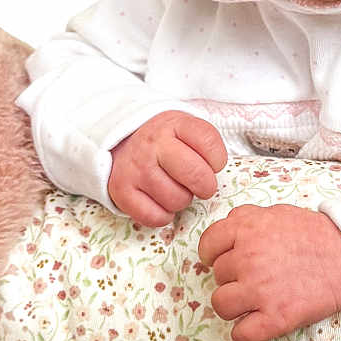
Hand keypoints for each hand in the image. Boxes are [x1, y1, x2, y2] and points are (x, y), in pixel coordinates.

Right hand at [108, 110, 227, 226]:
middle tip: (200, 185)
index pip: (210, 143)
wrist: (122, 142)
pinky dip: (162, 216)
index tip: (212, 164)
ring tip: (175, 189)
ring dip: (182, 200)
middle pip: (196, 175)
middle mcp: (153, 144)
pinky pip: (154, 216)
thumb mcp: (185, 128)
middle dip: (206, 186)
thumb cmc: (164, 140)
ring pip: (176, 200)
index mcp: (174, 124)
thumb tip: (219, 173)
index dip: (218, 160)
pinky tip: (161, 201)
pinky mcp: (121, 190)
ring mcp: (136, 167)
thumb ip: (206, 143)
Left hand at [196, 204, 340, 340]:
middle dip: (233, 278)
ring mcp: (260, 289)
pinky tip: (259, 323)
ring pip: (221, 305)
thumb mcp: (278, 213)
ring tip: (255, 301)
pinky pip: (241, 334)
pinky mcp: (275, 317)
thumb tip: (226, 228)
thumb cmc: (317, 235)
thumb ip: (247, 218)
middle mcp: (248, 258)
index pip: (207, 246)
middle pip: (217, 276)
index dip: (213, 255)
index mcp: (246, 229)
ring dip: (235, 306)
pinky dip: (247, 333)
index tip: (222, 261)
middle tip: (257, 278)